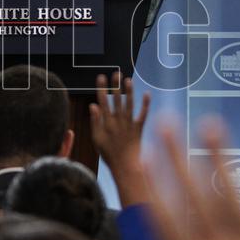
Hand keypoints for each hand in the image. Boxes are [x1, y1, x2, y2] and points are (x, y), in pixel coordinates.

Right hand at [89, 73, 149, 204]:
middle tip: (115, 72)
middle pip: (116, 100)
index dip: (102, 88)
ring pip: (129, 104)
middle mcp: (118, 121)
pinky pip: (143, 115)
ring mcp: (129, 124)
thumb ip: (95, 121)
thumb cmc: (108, 154)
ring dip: (129, 91)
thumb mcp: (96, 139)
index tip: (101, 77)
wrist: (125, 167)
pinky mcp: (139, 129)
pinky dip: (145, 104)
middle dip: (115, 85)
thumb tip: (93, 105)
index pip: (103, 101)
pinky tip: (147, 94)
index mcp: (106, 123)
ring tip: (128, 79)